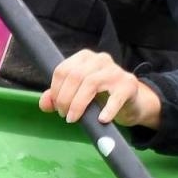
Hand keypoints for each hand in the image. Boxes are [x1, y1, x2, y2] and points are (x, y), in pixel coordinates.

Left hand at [39, 49, 161, 128]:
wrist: (132, 103)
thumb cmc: (102, 97)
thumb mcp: (78, 95)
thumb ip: (58, 97)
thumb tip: (44, 103)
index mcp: (85, 58)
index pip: (62, 70)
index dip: (55, 91)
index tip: (56, 107)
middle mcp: (100, 59)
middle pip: (74, 76)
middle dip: (65, 99)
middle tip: (65, 115)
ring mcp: (116, 71)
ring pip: (90, 83)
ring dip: (78, 104)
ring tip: (74, 119)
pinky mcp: (128, 85)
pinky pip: (115, 97)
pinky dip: (107, 110)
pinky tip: (101, 119)